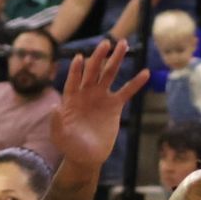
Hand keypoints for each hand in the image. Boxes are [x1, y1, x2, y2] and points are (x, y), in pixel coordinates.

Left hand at [48, 38, 149, 169]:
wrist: (86, 156)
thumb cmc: (70, 145)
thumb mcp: (59, 135)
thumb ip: (56, 121)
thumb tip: (55, 107)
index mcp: (71, 98)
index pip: (73, 80)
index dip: (76, 70)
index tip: (79, 58)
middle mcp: (86, 93)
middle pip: (93, 71)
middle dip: (99, 57)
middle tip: (107, 43)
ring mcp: (101, 97)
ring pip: (109, 74)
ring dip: (116, 60)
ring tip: (123, 44)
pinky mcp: (114, 106)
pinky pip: (126, 92)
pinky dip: (135, 83)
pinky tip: (145, 73)